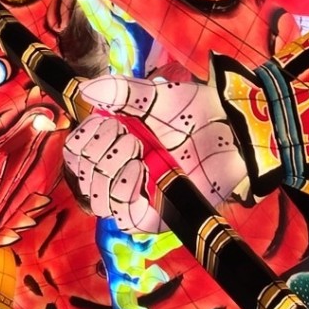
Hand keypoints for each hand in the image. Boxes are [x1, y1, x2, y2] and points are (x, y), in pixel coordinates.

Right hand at [63, 75, 247, 232]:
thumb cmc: (195, 111)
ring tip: (135, 146)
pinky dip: (124, 190)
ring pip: (99, 201)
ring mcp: (141, 195)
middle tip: (123, 131)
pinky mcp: (159, 214)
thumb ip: (119, 92)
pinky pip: (126, 218)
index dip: (83, 140)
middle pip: (83, 178)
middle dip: (96, 151)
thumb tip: (86, 91)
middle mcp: (123, 172)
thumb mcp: (153, 95)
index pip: (77, 156)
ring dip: (108, 170)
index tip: (103, 121)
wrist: (231, 127)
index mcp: (116, 145)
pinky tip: (139, 167)